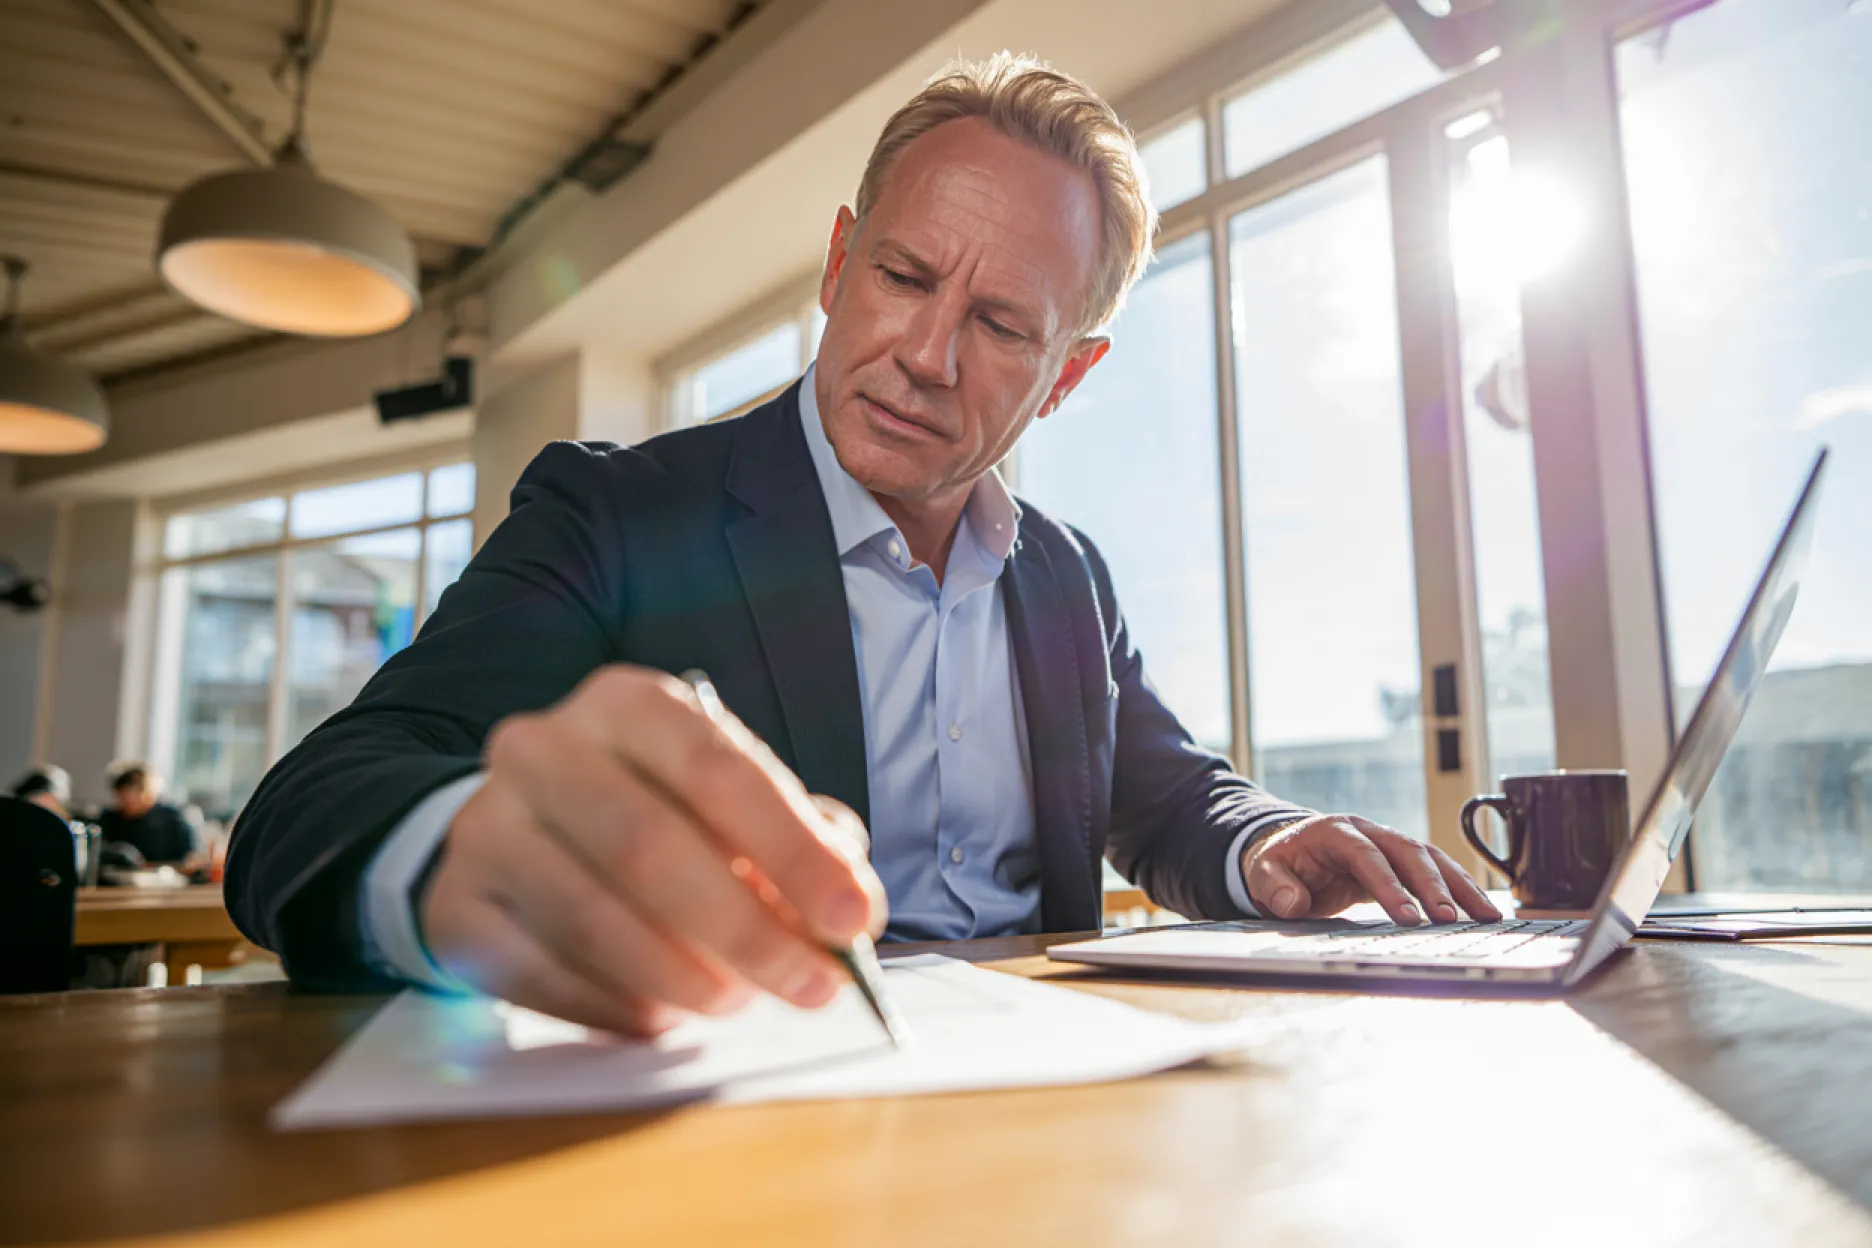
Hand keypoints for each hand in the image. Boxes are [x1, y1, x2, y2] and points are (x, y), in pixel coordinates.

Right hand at [422, 665, 887, 1035]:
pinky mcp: (455, 906)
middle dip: (745, 928)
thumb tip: (850, 907)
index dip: (792, 847)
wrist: (515, 830)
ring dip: (682, 977)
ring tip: (735, 1001)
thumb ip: (797, 841)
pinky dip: (617, 1007)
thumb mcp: (725, 801)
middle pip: (646, 843)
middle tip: (811, 985)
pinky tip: (663, 1016)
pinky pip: (542, 974)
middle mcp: (545, 748)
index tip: (852, 917)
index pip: (716, 766)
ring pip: (591, 915)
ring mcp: (487, 825)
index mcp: (627, 704)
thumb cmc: (652, 812)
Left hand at [1240, 814, 1500, 925]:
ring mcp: (1388, 842)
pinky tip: (1481, 910)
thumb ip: (1275, 887)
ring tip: (1486, 915)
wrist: (1290, 850)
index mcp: (1335, 831)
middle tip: (1448, 919)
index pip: (1366, 855)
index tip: (1407, 916)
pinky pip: (1435, 871)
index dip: (1388, 884)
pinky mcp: (1401, 860)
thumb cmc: (1278, 863)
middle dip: (1432, 886)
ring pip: (1431, 858)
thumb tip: (1292, 904)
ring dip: (1459, 886)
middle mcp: (1368, 831)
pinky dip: (1460, 888)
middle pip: (1407, 852)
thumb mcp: (1263, 873)